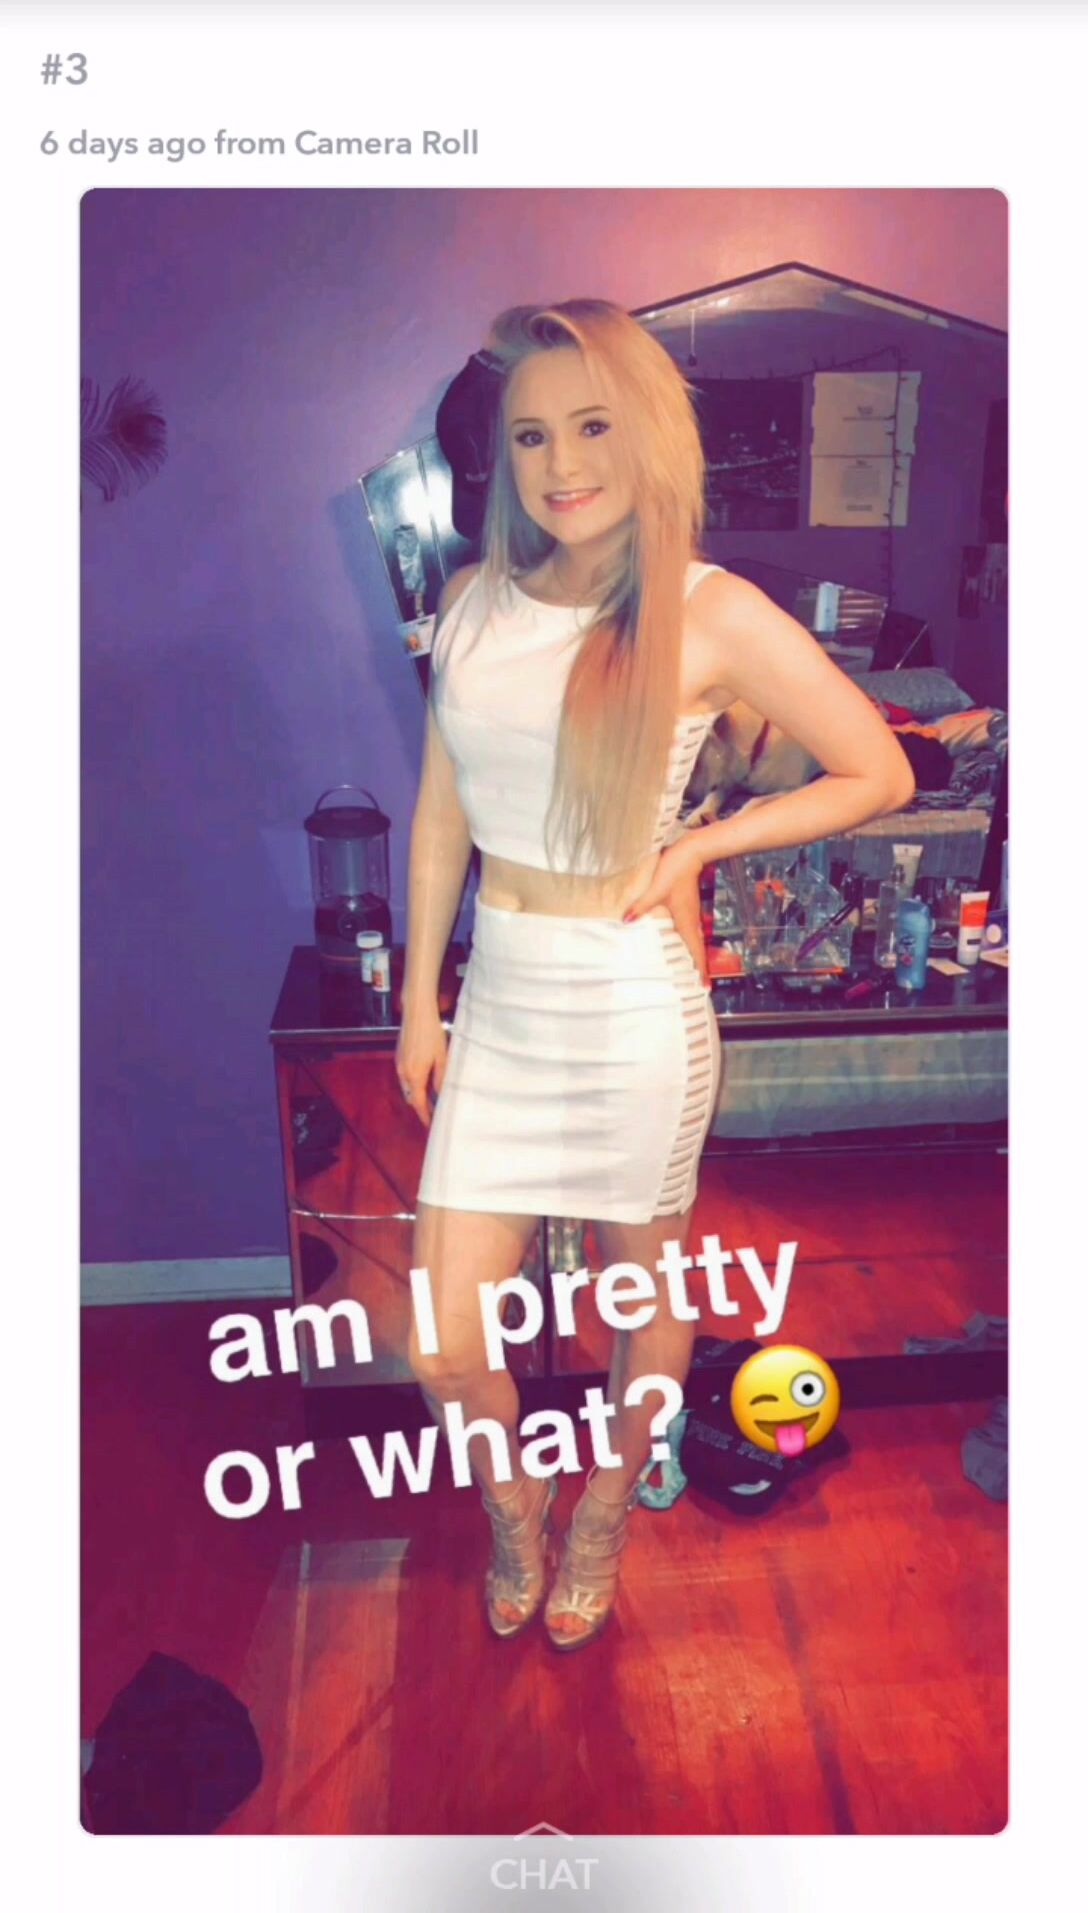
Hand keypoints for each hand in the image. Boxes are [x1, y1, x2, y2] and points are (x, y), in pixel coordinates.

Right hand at [395, 1005, 448, 1127]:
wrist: (417, 1013)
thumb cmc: (431, 1033)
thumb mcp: (442, 1057)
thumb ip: (440, 1078)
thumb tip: (440, 1093)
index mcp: (415, 1075)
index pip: (418, 1103)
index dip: (424, 1115)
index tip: (430, 1124)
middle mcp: (403, 1072)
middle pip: (410, 1097)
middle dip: (420, 1106)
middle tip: (433, 1111)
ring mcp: (399, 1064)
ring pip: (406, 1087)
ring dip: (416, 1094)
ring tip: (430, 1097)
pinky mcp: (398, 1056)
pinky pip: (404, 1077)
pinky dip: (412, 1083)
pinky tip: (423, 1079)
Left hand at [622, 836, 708, 985]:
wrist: (691, 852)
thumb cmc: (674, 870)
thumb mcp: (656, 890)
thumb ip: (641, 906)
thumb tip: (627, 921)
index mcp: (686, 920)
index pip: (696, 950)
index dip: (701, 970)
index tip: (705, 988)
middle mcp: (691, 919)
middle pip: (697, 948)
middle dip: (699, 968)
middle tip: (700, 986)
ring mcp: (691, 912)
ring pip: (694, 939)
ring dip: (695, 955)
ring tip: (693, 970)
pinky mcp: (688, 905)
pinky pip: (690, 929)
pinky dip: (689, 942)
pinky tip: (682, 943)